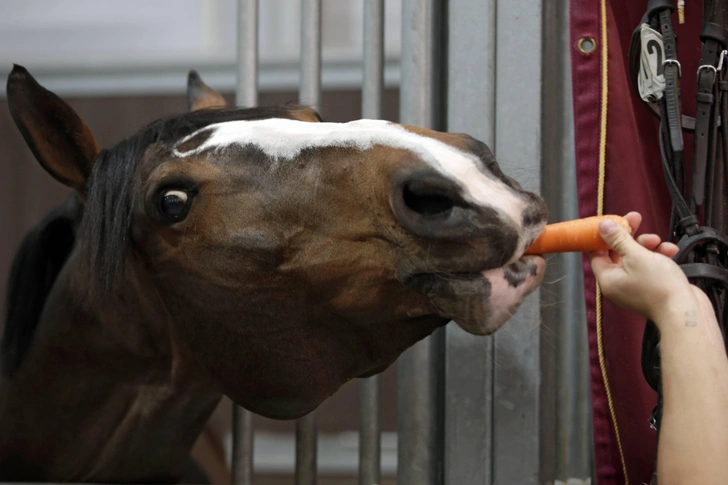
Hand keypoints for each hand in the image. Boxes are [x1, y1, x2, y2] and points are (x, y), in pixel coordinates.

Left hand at [589, 212, 707, 324]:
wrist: (685, 311)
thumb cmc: (659, 287)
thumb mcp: (636, 256)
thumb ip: (618, 239)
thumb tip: (602, 225)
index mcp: (608, 279)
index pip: (596, 253)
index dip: (602, 235)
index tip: (612, 220)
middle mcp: (618, 283)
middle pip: (617, 252)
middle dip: (629, 235)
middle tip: (636, 219)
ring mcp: (635, 286)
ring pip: (636, 257)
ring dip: (647, 245)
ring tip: (658, 241)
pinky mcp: (652, 286)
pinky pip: (650, 266)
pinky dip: (659, 256)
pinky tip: (670, 250)